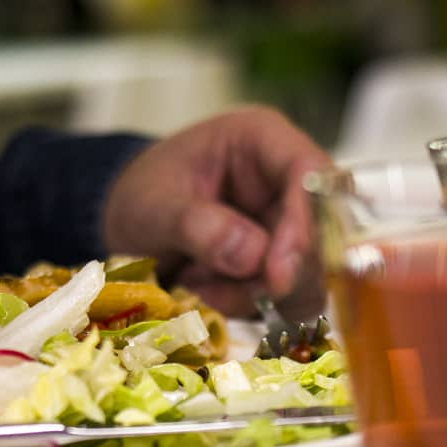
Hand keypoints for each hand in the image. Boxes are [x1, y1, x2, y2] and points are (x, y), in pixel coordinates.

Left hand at [102, 106, 330, 315]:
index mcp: (261, 140)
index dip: (305, 224)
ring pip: (309, 275)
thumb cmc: (140, 198)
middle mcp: (287, 181)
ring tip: (198, 286)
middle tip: (221, 292)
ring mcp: (290, 225)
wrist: (124, 226)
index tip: (278, 275)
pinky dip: (249, 307)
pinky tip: (208, 294)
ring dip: (256, 295)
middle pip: (322, 233)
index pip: (309, 173)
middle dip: (277, 275)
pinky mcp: (285, 264)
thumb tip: (252, 255)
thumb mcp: (152, 206)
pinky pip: (289, 300)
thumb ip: (195, 224)